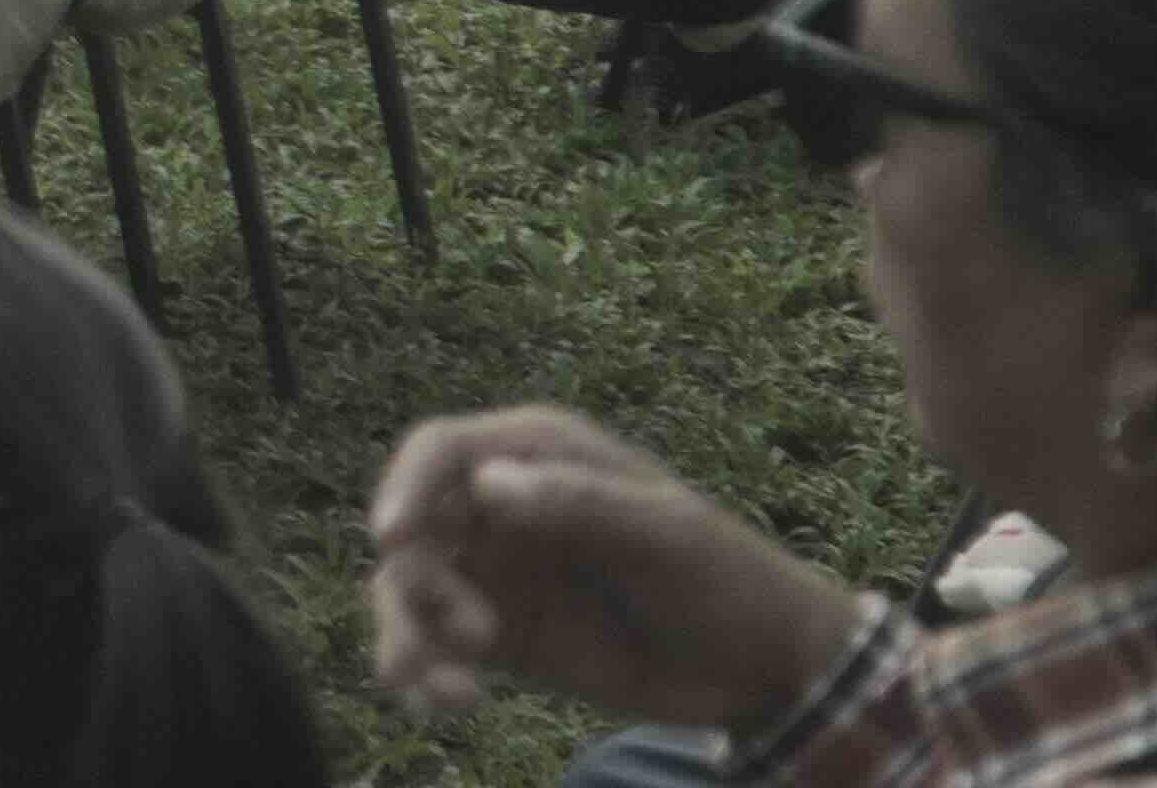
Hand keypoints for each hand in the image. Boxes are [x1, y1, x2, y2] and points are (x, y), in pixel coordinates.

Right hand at [366, 406, 865, 732]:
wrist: (765, 670)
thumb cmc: (729, 582)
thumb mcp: (667, 537)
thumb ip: (581, 506)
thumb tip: (488, 485)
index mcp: (539, 457)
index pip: (442, 452)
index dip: (405, 486)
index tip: (391, 539)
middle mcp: (500, 507)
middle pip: (412, 528)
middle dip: (419, 583)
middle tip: (475, 638)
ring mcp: (496, 572)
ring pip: (408, 590)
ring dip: (408, 635)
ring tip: (449, 689)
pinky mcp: (497, 635)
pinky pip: (431, 647)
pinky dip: (421, 674)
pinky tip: (446, 705)